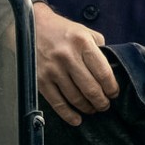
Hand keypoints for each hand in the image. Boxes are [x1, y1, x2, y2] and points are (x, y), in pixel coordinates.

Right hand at [32, 2, 118, 124]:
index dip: (112, 88)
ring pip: (76, 98)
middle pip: (91, 88)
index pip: (104, 73)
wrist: (30, 25)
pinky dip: (69, 114)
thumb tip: (110, 70)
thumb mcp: (84, 32)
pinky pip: (57, 102)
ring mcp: (53, 69)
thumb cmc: (62, 30)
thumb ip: (99, 49)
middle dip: (102, 102)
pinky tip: (77, 119)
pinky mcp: (40, 79)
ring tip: (92, 109)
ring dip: (88, 108)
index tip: (114, 94)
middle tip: (105, 105)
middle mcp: (67, 56)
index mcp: (82, 43)